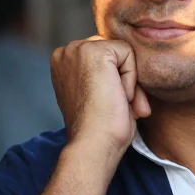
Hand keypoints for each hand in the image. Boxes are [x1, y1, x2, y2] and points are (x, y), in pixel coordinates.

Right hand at [51, 37, 150, 153]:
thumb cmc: (100, 129)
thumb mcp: (98, 94)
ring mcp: (76, 49)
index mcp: (63, 63)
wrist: (94, 144)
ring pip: (123, 53)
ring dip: (129, 81)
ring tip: (119, 104)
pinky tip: (118, 96)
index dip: (116, 81)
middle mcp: (65, 52)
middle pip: (115, 52)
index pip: (106, 56)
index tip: (111, 105)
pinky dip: (131, 78)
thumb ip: (104, 74)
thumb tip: (125, 67)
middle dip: (124, 80)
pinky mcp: (92, 51)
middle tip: (120, 107)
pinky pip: (128, 53)